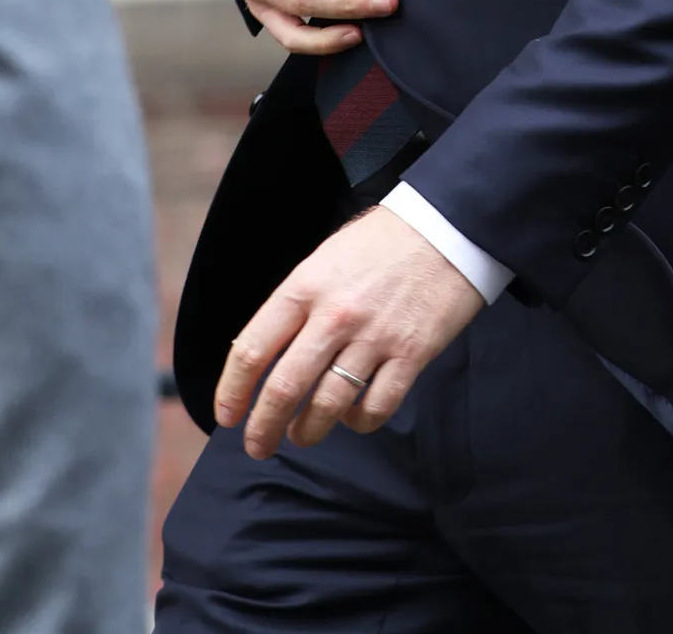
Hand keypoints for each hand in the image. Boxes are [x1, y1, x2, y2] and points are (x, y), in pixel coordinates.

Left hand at [215, 206, 483, 455]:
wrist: (445, 226)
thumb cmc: (380, 242)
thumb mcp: (324, 260)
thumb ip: (298, 305)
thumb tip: (270, 355)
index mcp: (305, 287)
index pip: (252, 349)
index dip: (232, 390)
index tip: (227, 414)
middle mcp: (334, 315)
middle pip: (284, 388)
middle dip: (263, 427)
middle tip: (257, 445)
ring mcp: (374, 338)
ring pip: (327, 406)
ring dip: (307, 431)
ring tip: (302, 435)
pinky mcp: (411, 355)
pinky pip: (375, 408)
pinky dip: (358, 422)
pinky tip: (352, 417)